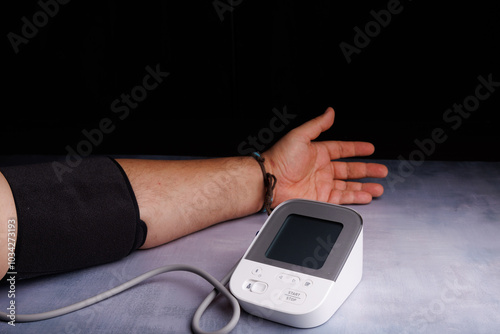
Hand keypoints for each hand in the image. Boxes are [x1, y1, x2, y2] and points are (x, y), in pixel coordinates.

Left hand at [263, 107, 387, 205]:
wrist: (269, 181)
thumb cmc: (280, 158)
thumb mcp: (300, 136)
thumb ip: (318, 125)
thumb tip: (329, 112)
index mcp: (317, 153)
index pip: (342, 150)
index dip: (356, 149)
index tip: (370, 148)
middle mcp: (321, 169)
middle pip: (349, 169)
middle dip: (367, 170)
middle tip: (381, 171)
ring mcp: (321, 185)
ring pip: (349, 185)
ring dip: (364, 186)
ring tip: (378, 187)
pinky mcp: (320, 199)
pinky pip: (342, 198)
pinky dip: (355, 197)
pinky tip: (366, 196)